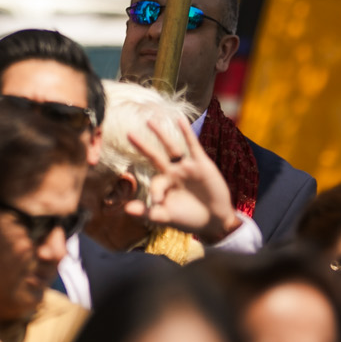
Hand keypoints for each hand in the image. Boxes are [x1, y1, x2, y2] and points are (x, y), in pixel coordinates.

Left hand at [126, 114, 242, 243]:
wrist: (215, 221)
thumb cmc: (189, 220)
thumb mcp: (167, 217)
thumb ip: (147, 213)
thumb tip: (125, 208)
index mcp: (164, 185)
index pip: (155, 183)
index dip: (155, 193)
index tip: (157, 203)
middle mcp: (173, 173)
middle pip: (154, 156)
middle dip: (142, 145)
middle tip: (127, 133)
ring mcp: (187, 167)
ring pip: (172, 147)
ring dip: (161, 134)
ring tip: (150, 121)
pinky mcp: (202, 164)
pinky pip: (192, 145)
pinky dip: (186, 132)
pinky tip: (180, 119)